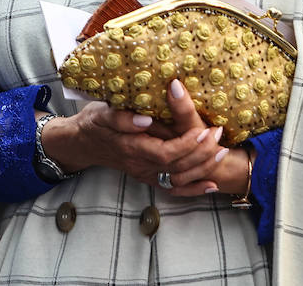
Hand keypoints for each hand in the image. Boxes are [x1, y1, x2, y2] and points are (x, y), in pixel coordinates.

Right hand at [42, 80, 229, 196]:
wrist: (80, 142)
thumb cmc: (92, 123)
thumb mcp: (102, 112)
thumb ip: (122, 117)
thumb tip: (146, 119)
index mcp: (130, 148)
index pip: (165, 152)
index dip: (187, 144)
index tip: (204, 130)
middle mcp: (139, 165)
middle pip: (177, 167)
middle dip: (201, 153)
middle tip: (219, 134)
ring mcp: (144, 174)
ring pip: (179, 179)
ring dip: (203, 168)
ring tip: (222, 151)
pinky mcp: (147, 177)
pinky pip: (173, 188)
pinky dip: (193, 190)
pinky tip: (210, 186)